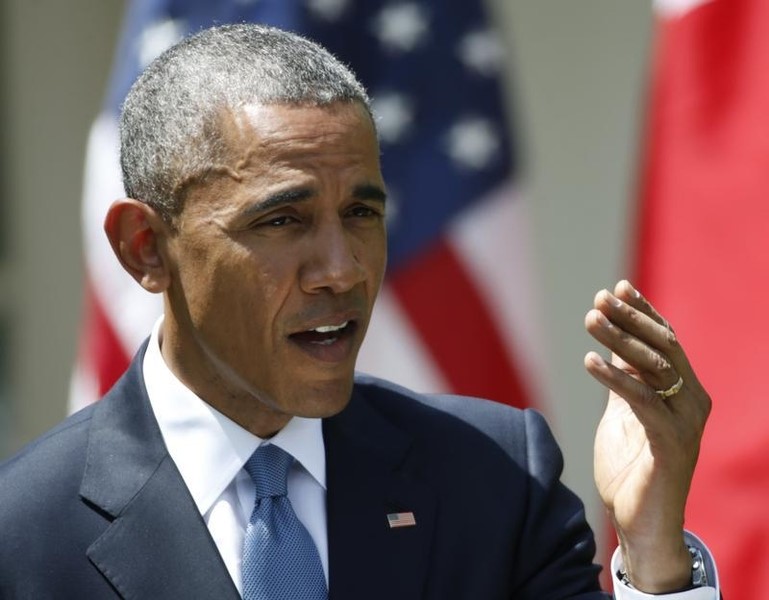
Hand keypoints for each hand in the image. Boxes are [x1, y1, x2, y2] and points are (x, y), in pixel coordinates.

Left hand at [584, 280, 710, 592]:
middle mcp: (691, 402)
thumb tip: (612, 344)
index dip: (643, 312)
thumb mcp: (624, 413)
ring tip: (590, 319)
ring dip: (619, 340)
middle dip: (631, 319)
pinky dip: (615, 378)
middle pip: (662, 348)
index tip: (617, 287)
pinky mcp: (672, 444)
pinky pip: (642, 402)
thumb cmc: (631, 468)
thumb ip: (624, 381)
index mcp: (683, 392)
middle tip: (600, 297)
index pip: (665, 341)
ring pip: (653, 369)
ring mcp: (685, 423)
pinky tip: (590, 361)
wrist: (641, 523)